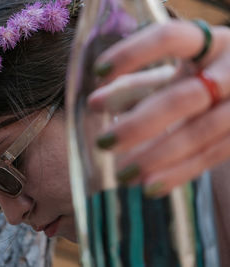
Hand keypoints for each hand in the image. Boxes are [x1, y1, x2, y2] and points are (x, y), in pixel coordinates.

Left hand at [88, 20, 229, 196]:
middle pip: (183, 98)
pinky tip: (149, 187)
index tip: (98, 72)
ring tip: (123, 175)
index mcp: (207, 43)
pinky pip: (212, 156)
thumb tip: (94, 103)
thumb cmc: (196, 80)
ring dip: (157, 157)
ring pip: (200, 133)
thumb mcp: (169, 76)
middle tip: (104, 143)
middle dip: (140, 124)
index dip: (132, 54)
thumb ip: (132, 87)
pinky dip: (179, 173)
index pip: (169, 38)